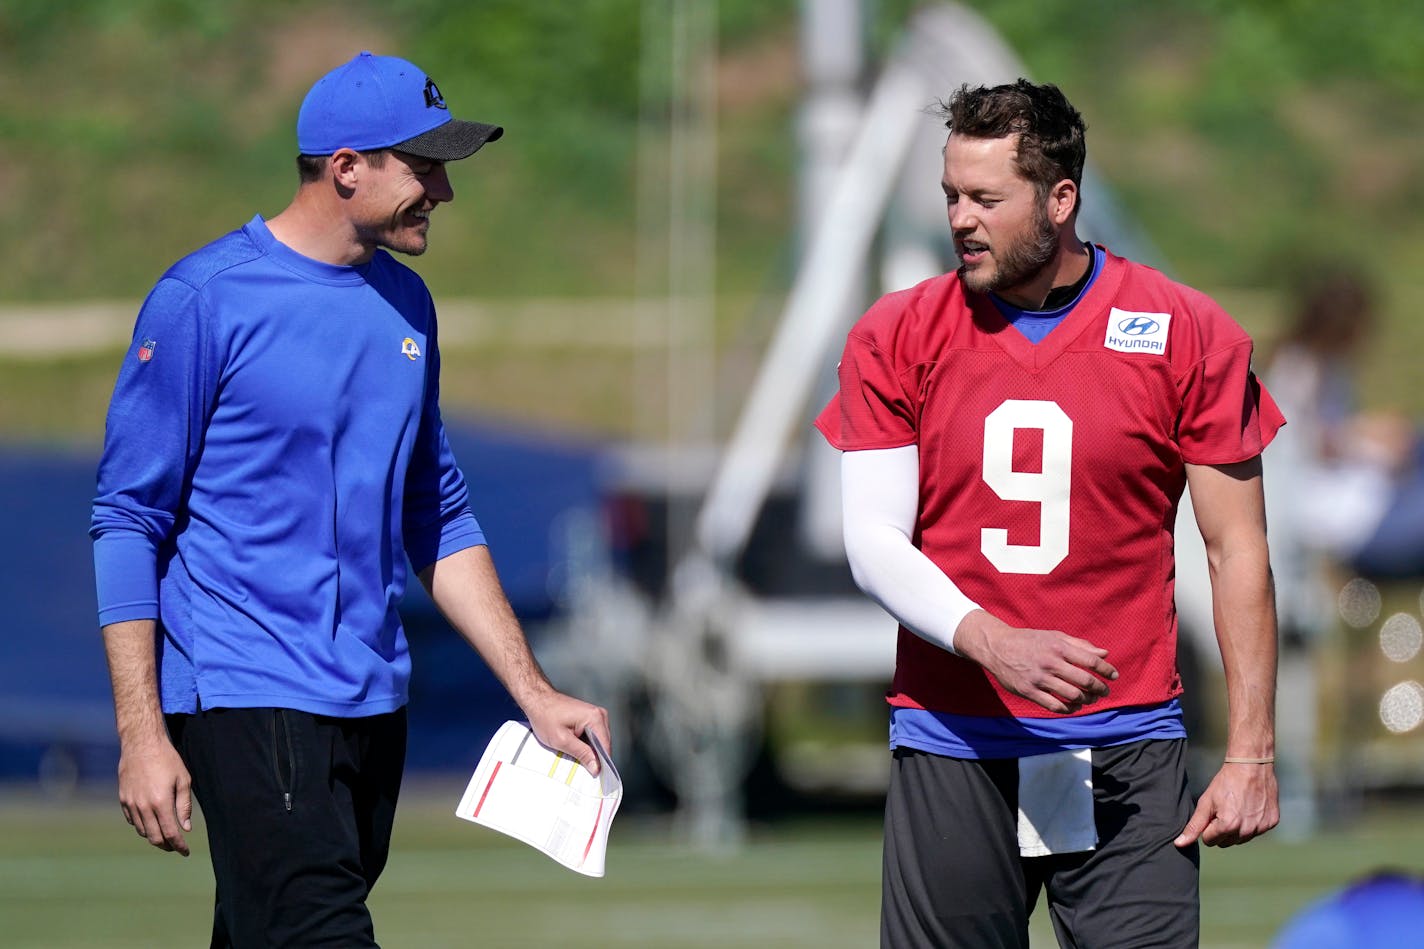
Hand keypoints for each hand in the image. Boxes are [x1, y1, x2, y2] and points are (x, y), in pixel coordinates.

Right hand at [117, 737, 191, 855]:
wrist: (141, 744)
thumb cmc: (167, 760)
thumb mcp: (183, 780)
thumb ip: (184, 806)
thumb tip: (185, 828)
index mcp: (161, 802)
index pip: (170, 833)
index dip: (179, 846)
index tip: (185, 852)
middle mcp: (144, 806)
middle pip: (154, 837)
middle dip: (166, 845)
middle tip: (176, 846)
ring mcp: (130, 804)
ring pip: (142, 831)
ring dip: (154, 836)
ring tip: (165, 835)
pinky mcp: (123, 799)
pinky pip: (133, 820)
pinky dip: (142, 825)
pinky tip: (151, 822)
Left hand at [523, 690, 611, 776]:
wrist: (537, 699)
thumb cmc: (545, 716)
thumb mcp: (562, 740)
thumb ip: (582, 754)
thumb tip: (596, 767)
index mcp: (595, 718)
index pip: (605, 747)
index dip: (601, 763)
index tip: (596, 776)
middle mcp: (599, 714)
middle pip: (604, 744)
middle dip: (594, 757)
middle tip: (581, 768)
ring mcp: (595, 715)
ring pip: (598, 742)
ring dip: (589, 751)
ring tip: (575, 755)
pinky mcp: (590, 717)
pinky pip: (593, 736)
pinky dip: (586, 744)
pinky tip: (575, 748)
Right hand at [954, 610, 1117, 713]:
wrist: (997, 647)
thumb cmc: (1030, 641)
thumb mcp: (1054, 636)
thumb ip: (1080, 645)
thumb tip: (1105, 653)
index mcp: (1059, 647)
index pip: (1091, 661)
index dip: (1106, 670)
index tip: (1114, 676)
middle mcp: (1050, 662)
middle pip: (1084, 680)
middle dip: (1099, 689)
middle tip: (1104, 691)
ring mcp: (1039, 678)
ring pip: (1072, 695)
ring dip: (1086, 700)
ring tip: (1090, 699)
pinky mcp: (1029, 691)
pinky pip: (1055, 705)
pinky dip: (1069, 708)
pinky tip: (1073, 706)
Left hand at [1175, 761, 1278, 847]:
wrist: (1252, 766)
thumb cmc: (1225, 783)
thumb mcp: (1206, 802)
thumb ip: (1194, 826)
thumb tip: (1180, 844)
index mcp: (1228, 826)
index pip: (1209, 841)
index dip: (1207, 827)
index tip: (1212, 812)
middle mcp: (1247, 830)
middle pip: (1226, 843)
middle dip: (1221, 830)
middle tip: (1224, 809)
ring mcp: (1262, 827)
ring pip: (1241, 839)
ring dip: (1236, 828)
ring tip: (1236, 807)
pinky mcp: (1272, 823)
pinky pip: (1256, 831)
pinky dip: (1251, 823)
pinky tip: (1249, 807)